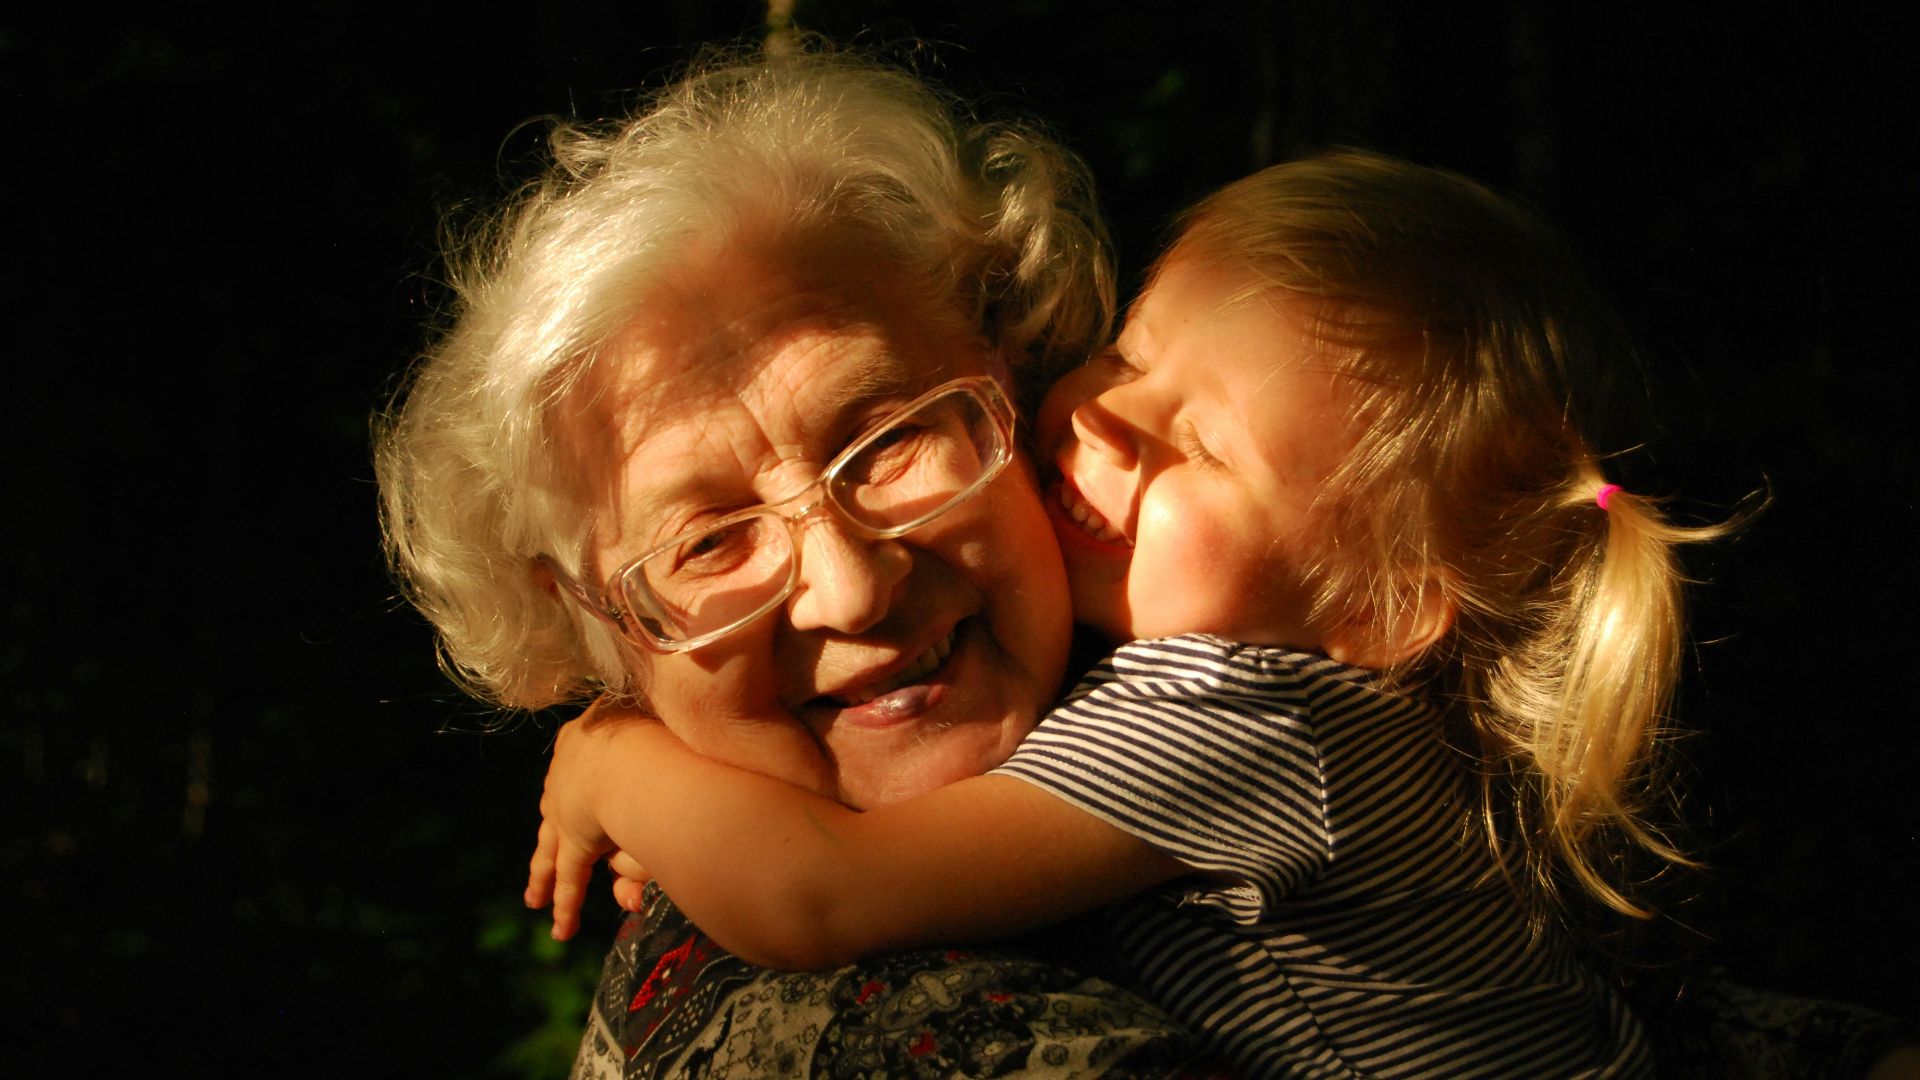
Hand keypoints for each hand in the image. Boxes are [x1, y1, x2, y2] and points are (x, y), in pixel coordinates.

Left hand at [523, 699, 658, 939]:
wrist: (636, 752)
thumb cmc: (658, 725)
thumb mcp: (651, 724)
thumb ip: (653, 743)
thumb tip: (649, 771)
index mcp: (585, 733)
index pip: (578, 759)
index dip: (580, 775)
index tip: (583, 781)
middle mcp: (568, 771)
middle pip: (558, 806)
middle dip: (553, 831)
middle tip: (545, 851)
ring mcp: (567, 808)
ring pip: (552, 847)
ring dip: (544, 874)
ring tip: (535, 897)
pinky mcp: (575, 842)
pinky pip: (571, 880)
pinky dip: (566, 906)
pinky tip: (560, 928)